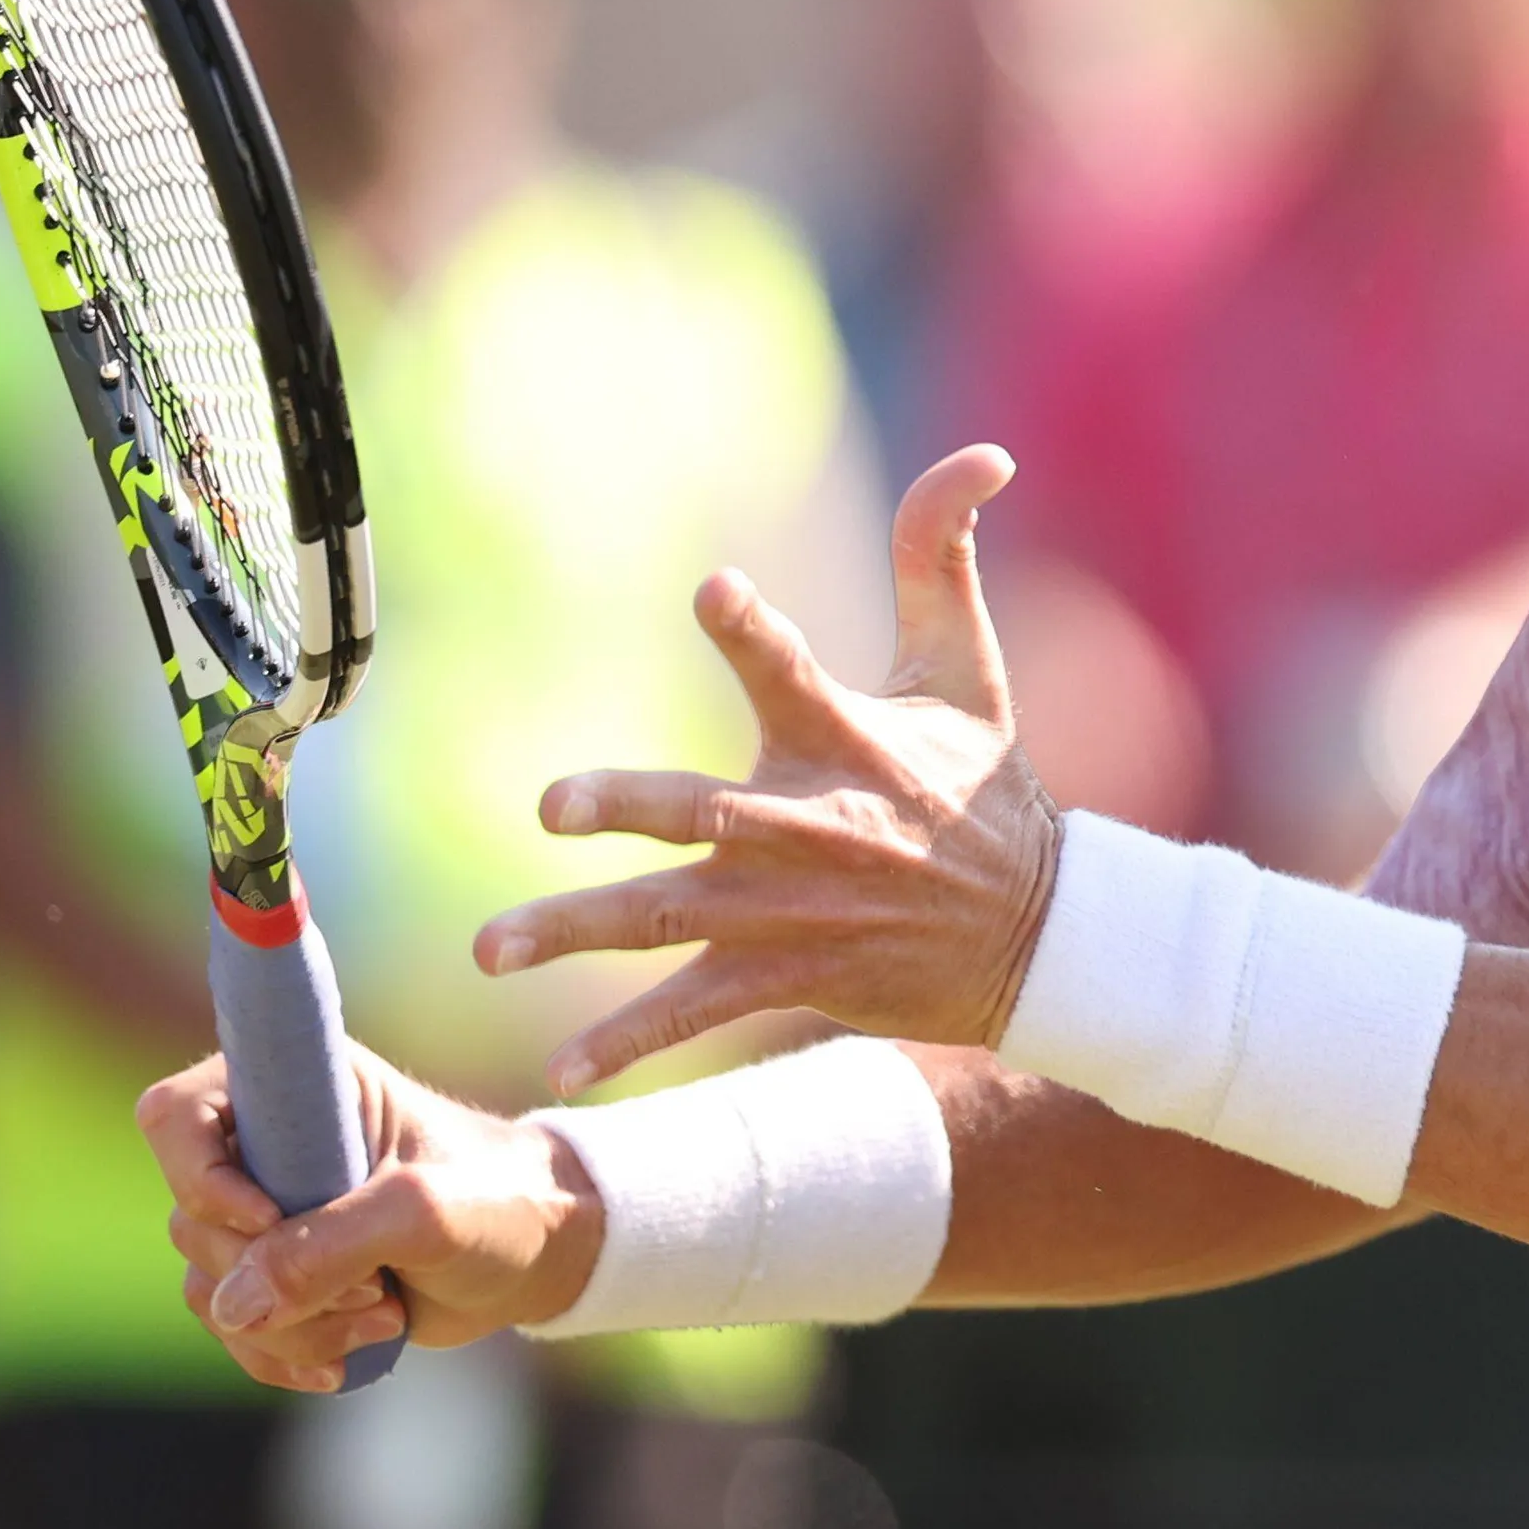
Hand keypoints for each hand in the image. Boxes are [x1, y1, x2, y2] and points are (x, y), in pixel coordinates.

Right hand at [143, 1043, 601, 1393]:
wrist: (540, 1255)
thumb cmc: (496, 1202)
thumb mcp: (425, 1213)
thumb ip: (328, 1247)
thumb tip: (231, 1306)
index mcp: (296, 1086)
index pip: (176, 1114)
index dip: (199, 1176)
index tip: (269, 1218)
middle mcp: (266, 1144)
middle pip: (190, 1222)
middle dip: (279, 1275)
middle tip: (374, 1284)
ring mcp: (266, 1214)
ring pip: (211, 1288)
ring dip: (292, 1325)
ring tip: (384, 1315)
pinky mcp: (281, 1275)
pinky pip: (234, 1329)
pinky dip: (286, 1353)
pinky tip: (349, 1359)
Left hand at [472, 446, 1062, 1093]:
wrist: (1036, 937)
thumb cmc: (984, 790)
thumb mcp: (970, 669)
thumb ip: (942, 555)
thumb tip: (983, 453)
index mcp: (846, 738)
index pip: (793, 669)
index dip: (753, 628)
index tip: (715, 591)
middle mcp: (809, 825)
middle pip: (704, 813)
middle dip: (629, 808)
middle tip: (554, 808)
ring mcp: (791, 911)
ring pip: (667, 921)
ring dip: (576, 934)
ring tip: (492, 950)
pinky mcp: (787, 976)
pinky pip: (693, 1013)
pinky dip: (627, 1046)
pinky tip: (561, 1075)